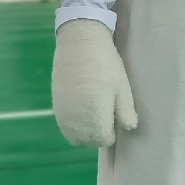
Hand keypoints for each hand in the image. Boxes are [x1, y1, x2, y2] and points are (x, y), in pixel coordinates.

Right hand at [52, 19, 137, 146]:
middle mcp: (75, 120)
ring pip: (75, 137)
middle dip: (99, 132)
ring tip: (93, 109)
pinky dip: (74, 123)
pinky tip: (81, 106)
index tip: (115, 114)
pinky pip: (65, 126)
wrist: (79, 43)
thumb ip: (126, 112)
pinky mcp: (55, 106)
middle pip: (89, 141)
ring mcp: (63, 114)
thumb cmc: (106, 63)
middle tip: (105, 110)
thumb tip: (129, 128)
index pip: (104, 140)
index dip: (112, 130)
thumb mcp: (122, 87)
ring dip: (85, 130)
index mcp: (94, 116)